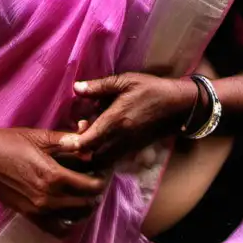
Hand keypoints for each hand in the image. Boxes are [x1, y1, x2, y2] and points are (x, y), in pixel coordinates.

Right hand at [0, 127, 108, 237]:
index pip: (92, 186)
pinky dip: (69, 222)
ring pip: (76, 217)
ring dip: (85, 205)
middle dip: (95, 190)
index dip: (102, 177)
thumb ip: (67, 140)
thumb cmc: (9, 142)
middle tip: (94, 176)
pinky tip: (68, 207)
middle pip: (88, 203)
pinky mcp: (31, 217)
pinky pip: (59, 229)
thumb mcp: (39, 137)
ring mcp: (39, 211)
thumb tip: (89, 138)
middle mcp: (49, 198)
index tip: (101, 167)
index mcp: (53, 176)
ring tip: (83, 191)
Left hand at [61, 72, 196, 166]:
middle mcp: (121, 137)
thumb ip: (99, 86)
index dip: (73, 143)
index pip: (89, 141)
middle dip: (82, 151)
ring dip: (92, 155)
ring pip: (104, 161)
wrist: (178, 106)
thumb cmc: (150, 89)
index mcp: (116, 120)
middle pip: (93, 156)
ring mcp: (129, 146)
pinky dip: (104, 156)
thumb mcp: (125, 81)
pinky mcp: (135, 150)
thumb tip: (76, 88)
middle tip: (77, 135)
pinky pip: (114, 159)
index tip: (63, 139)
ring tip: (88, 138)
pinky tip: (100, 142)